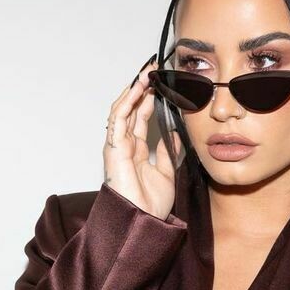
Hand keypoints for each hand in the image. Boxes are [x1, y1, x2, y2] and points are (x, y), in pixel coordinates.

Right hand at [102, 57, 181, 220]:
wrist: (142, 222)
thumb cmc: (150, 206)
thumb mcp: (167, 172)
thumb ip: (168, 152)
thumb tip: (175, 134)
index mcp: (136, 150)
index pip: (142, 116)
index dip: (151, 97)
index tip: (162, 81)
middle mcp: (125, 145)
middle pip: (131, 108)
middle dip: (142, 86)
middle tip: (154, 67)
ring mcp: (117, 146)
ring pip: (123, 109)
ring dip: (134, 89)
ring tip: (146, 71)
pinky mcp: (114, 148)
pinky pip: (118, 119)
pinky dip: (128, 102)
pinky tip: (138, 88)